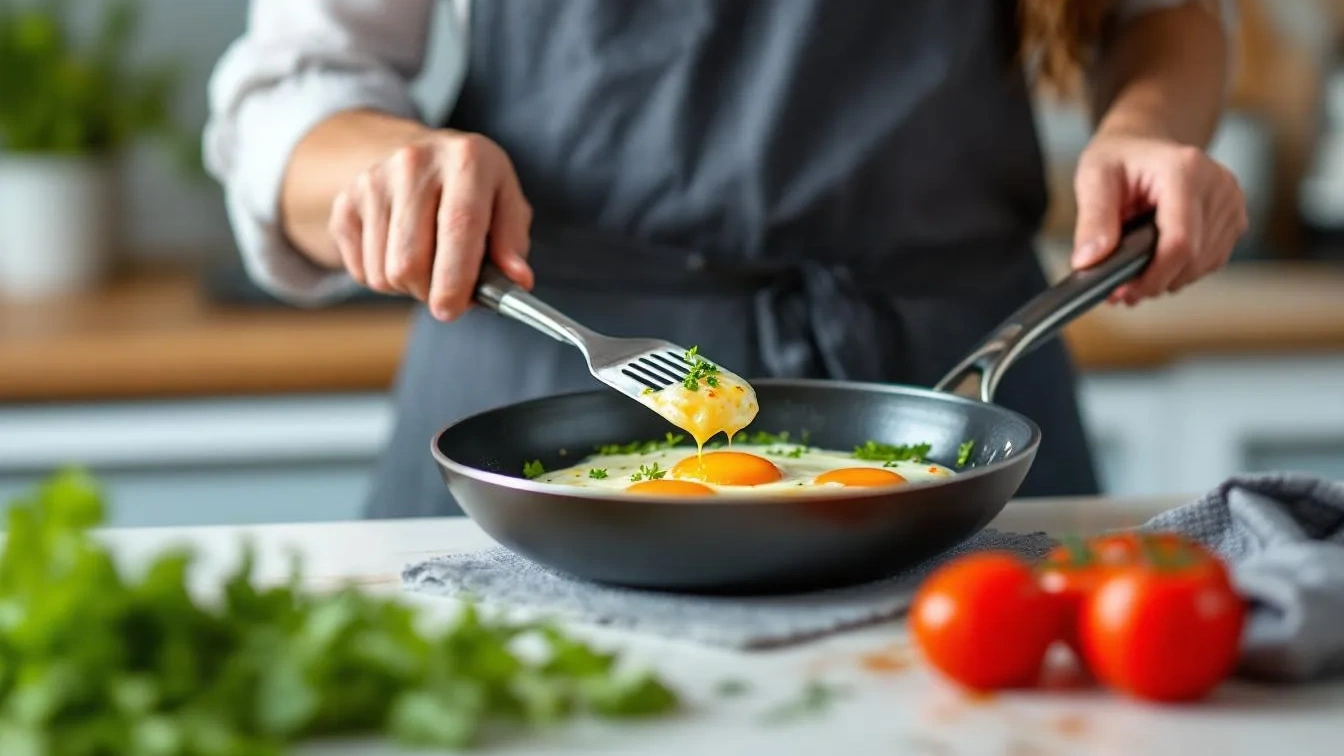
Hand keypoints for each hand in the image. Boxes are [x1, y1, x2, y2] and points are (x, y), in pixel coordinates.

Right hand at [328, 130, 533, 320]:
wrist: (418, 154)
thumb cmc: (472, 188)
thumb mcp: (506, 201)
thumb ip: (513, 242)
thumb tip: (517, 280)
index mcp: (466, 159)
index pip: (458, 226)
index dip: (456, 278)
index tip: (453, 309)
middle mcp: (414, 162)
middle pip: (410, 261)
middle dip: (430, 292)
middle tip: (448, 292)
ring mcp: (373, 181)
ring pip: (383, 273)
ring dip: (408, 288)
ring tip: (428, 265)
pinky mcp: (345, 202)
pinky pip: (361, 272)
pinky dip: (384, 279)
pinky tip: (400, 254)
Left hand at [1069, 131, 1247, 305]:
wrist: (1144, 142)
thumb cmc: (1119, 157)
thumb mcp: (1094, 178)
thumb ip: (1093, 220)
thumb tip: (1088, 262)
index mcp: (1185, 170)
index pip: (1180, 240)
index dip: (1153, 276)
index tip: (1123, 291)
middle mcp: (1218, 184)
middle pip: (1194, 258)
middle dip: (1155, 282)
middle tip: (1120, 290)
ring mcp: (1231, 201)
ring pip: (1204, 264)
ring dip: (1169, 279)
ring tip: (1134, 276)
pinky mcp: (1234, 217)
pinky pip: (1211, 260)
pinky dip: (1183, 270)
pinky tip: (1157, 264)